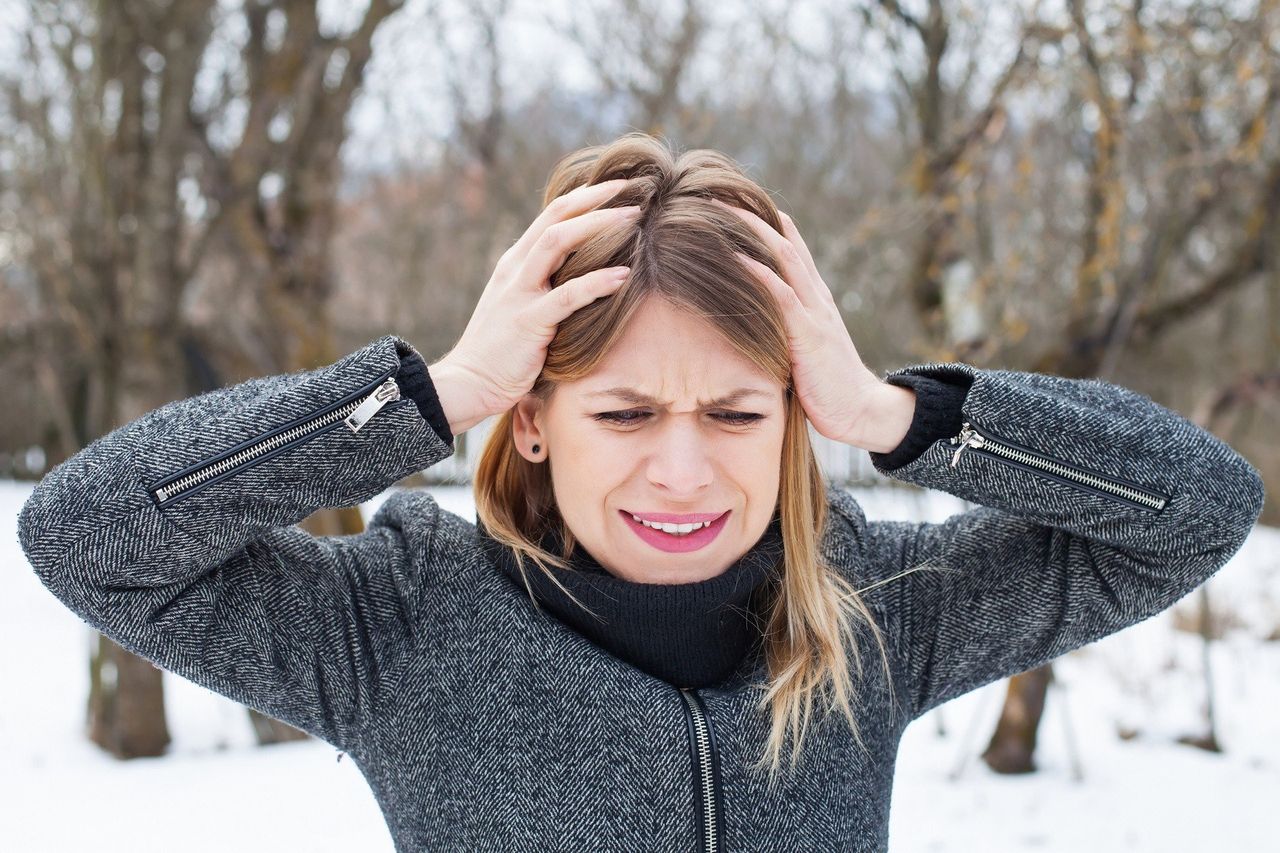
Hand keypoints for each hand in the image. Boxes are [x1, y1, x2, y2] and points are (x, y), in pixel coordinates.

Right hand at [433, 179, 642, 428]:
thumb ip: (546, 284)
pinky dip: (597, 281)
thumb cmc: (502, 348)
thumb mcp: (522, 305)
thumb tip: (584, 272)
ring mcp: (520, 293)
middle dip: (597, 200)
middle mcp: (516, 269)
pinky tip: (624, 275)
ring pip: (557, 242)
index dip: (587, 197)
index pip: (552, 215)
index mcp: (516, 262)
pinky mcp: (529, 322)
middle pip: (556, 218)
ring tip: (634, 217)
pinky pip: (567, 296)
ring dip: (598, 226)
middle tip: (636, 189)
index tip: (620, 187)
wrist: (470, 382)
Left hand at [713, 200, 906, 449]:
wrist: (861, 410)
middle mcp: (814, 295)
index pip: (788, 246)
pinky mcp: (809, 335)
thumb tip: (751, 324)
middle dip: (748, 213)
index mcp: (812, 297)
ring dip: (749, 230)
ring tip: (717, 208)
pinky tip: (736, 257)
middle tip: (715, 189)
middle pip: (781, 239)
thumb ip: (783, 329)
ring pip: (781, 256)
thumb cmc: (827, 385)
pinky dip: (759, 273)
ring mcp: (814, 312)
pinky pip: (782, 296)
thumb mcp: (801, 349)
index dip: (761, 221)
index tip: (728, 200)